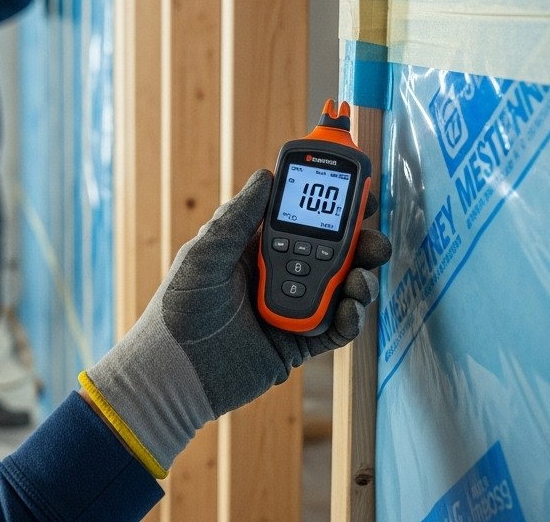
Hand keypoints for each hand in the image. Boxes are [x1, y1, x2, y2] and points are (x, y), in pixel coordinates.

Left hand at [79, 169, 390, 475]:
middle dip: (360, 244)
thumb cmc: (177, 310)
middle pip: (332, 252)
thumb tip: (265, 176)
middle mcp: (279, 274)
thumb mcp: (204, 255)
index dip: (330, 204)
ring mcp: (291, 308)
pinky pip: (335, 329)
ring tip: (360, 280)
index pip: (301, 217)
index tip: (359, 190)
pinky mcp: (298, 343)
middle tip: (375, 242)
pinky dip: (350, 319)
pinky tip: (349, 311)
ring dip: (360, 280)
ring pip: (341, 288)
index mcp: (255, 247)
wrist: (173, 374)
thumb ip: (238, 218)